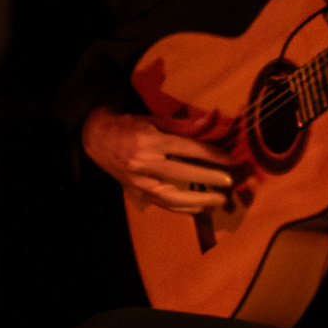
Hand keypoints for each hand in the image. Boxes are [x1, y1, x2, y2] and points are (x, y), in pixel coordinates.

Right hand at [84, 110, 238, 215]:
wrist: (95, 139)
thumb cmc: (128, 126)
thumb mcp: (154, 119)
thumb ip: (185, 124)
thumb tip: (213, 120)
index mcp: (150, 140)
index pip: (187, 149)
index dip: (212, 155)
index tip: (231, 160)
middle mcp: (144, 162)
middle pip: (182, 173)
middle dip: (208, 178)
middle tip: (230, 182)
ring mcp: (139, 181)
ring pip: (172, 196)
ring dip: (198, 200)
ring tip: (219, 201)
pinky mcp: (137, 192)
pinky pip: (163, 204)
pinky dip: (184, 208)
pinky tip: (200, 208)